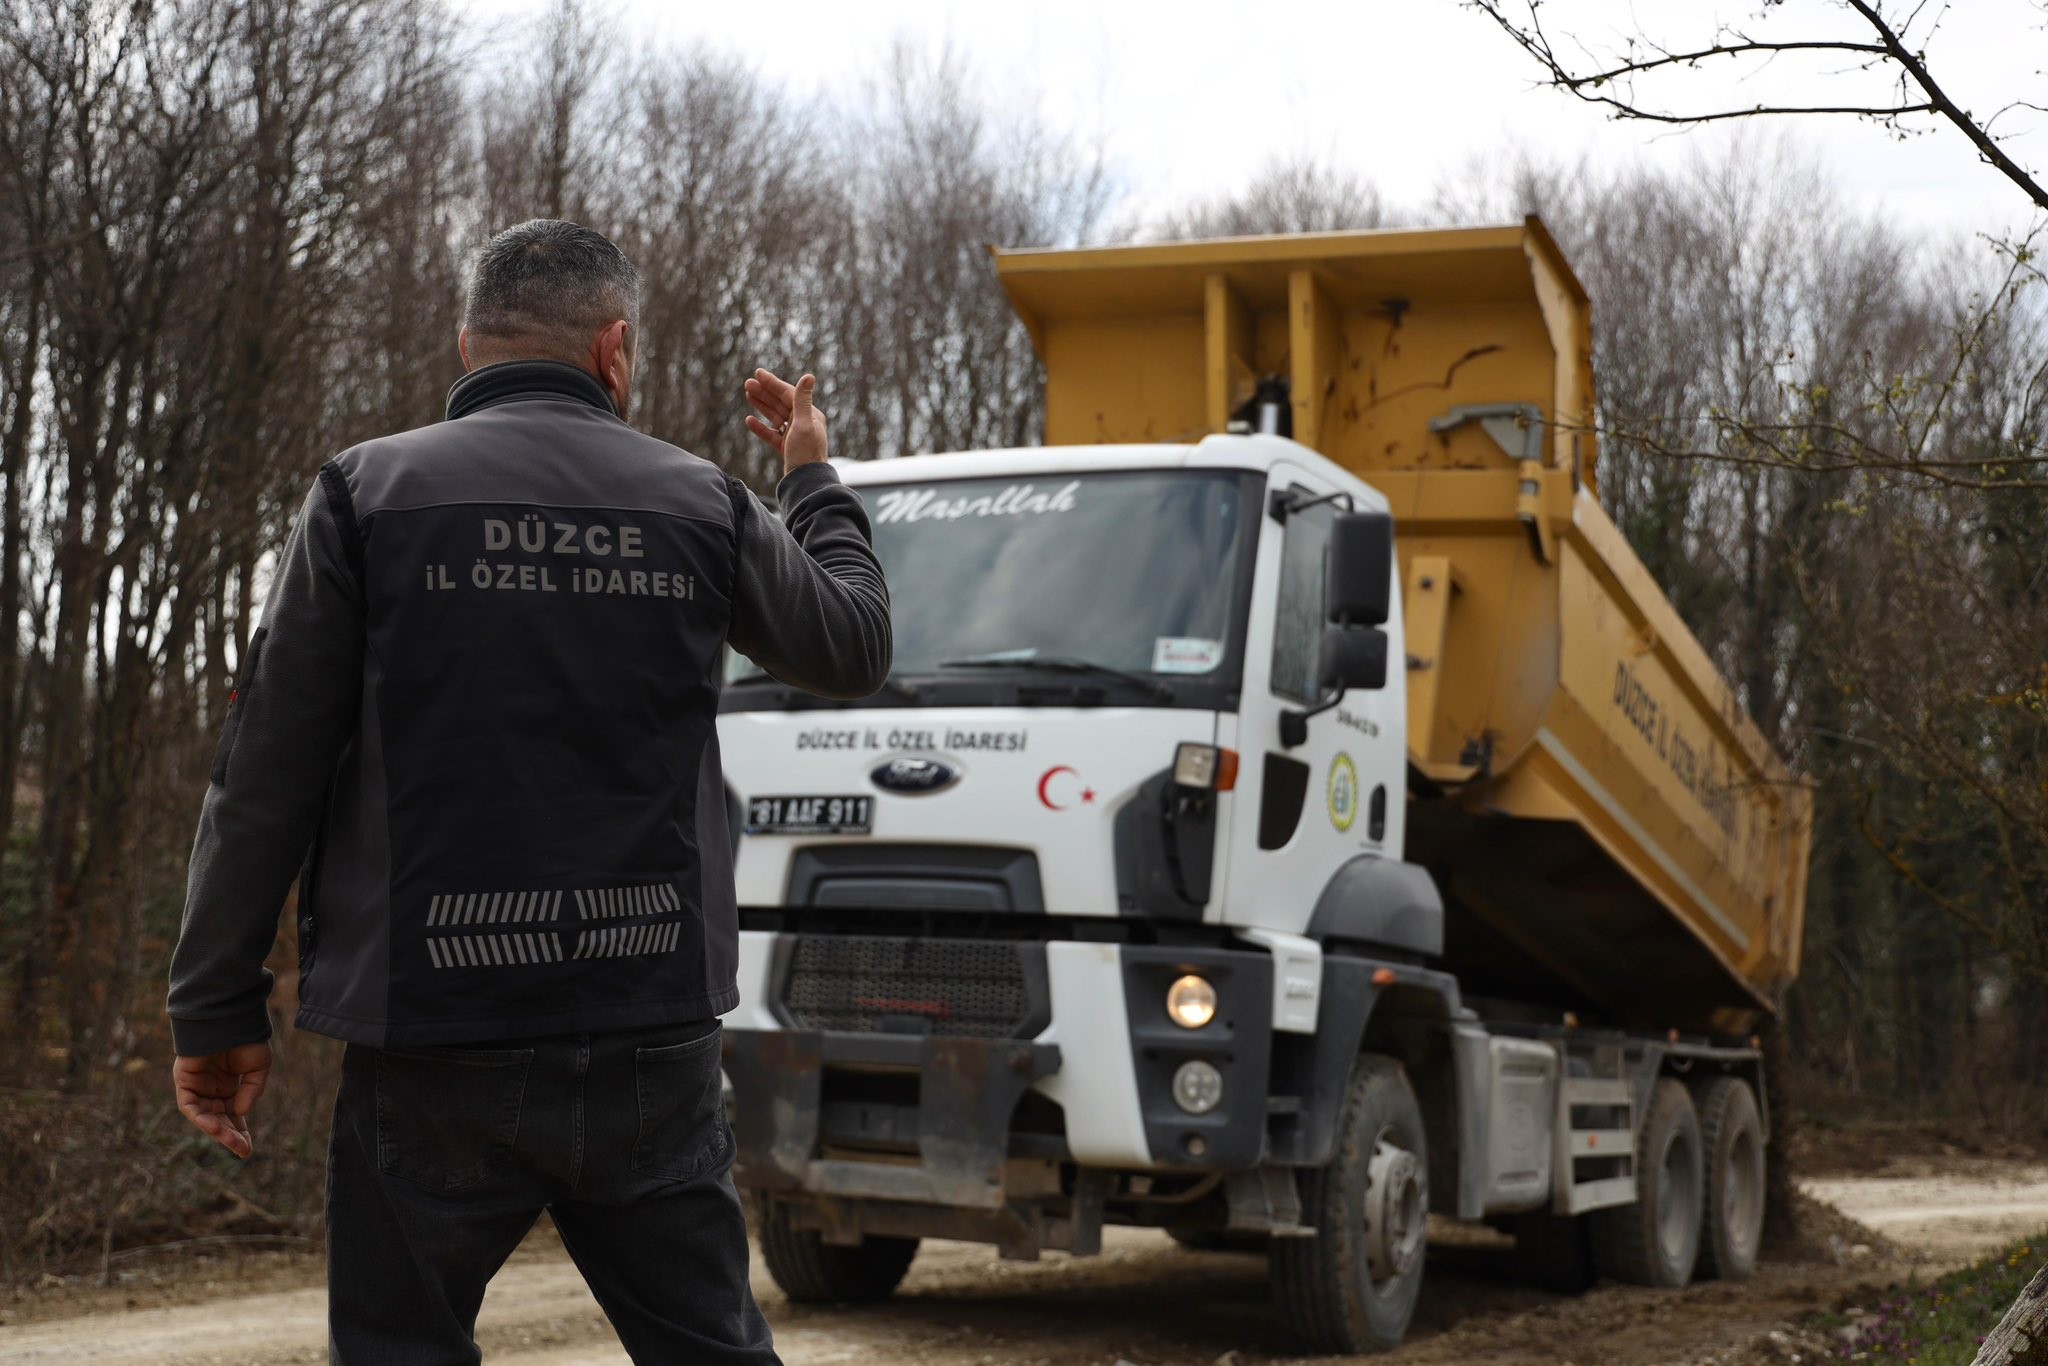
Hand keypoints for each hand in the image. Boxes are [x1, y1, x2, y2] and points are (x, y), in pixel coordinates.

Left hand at [173, 1041, 271, 1158]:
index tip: (247, 1150)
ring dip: (216, 1130)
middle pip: (219, 1119)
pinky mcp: (184, 1081)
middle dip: (229, 1136)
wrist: (228, 1018)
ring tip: (230, 1140)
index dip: (239, 1133)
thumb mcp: (258, 1068)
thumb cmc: (245, 1038)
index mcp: (229, 1087)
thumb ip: (251, 1091)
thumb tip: (240, 1112)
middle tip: (242, 1150)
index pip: (233, 1116)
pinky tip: (215, 1126)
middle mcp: (211, 1090)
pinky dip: (201, 1118)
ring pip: (204, 1116)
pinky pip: (189, 1106)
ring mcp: (197, 1087)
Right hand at [742, 368, 828, 474]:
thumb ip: (802, 400)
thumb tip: (809, 376)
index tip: (758, 374)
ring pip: (775, 416)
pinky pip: (772, 434)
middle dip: (764, 392)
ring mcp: (795, 435)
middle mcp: (804, 423)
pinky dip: (761, 427)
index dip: (773, 383)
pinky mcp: (787, 447)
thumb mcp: (804, 424)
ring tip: (748, 395)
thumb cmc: (807, 453)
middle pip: (781, 403)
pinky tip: (749, 421)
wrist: (806, 482)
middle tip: (747, 383)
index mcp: (811, 415)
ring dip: (761, 405)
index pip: (789, 394)